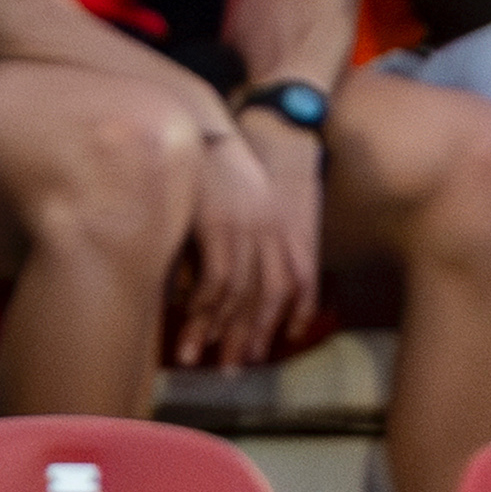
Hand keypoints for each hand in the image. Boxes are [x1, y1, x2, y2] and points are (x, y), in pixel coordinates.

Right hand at [172, 129, 312, 368]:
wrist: (206, 124)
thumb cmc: (225, 161)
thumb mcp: (251, 199)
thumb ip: (250, 236)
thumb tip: (233, 271)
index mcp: (287, 225)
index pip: (301, 280)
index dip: (294, 313)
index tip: (282, 339)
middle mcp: (273, 233)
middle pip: (270, 297)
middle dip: (251, 336)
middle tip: (235, 367)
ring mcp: (248, 231)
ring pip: (241, 295)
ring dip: (220, 330)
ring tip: (199, 357)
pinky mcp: (219, 225)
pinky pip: (218, 278)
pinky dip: (205, 303)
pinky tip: (189, 319)